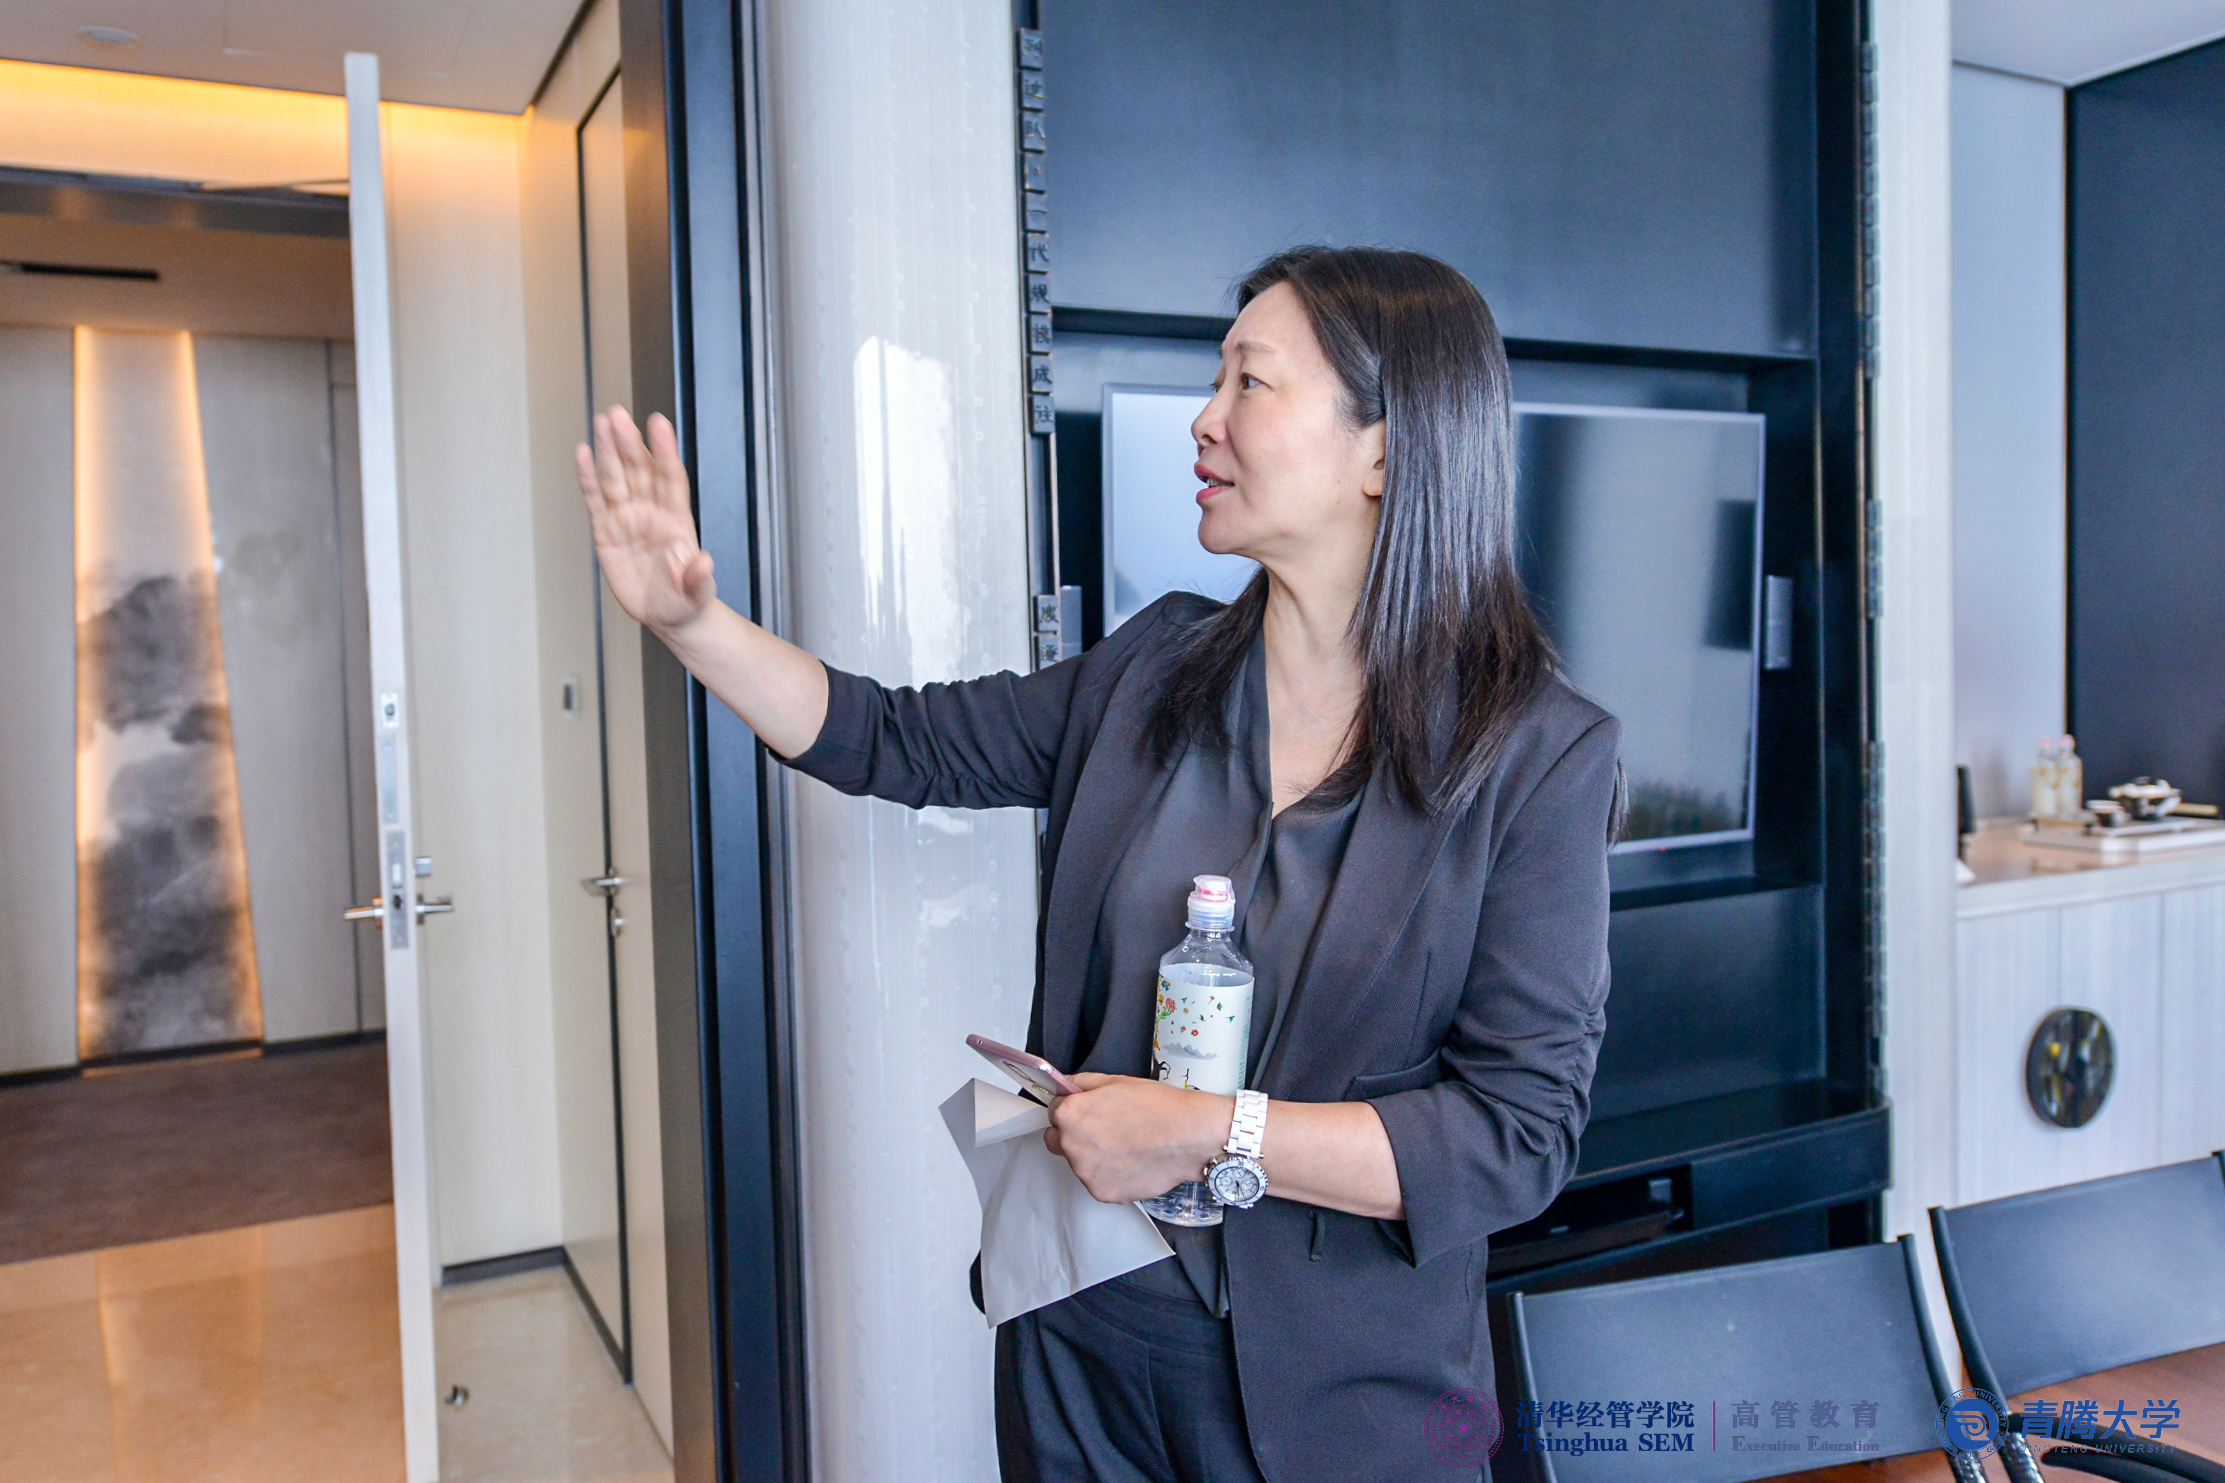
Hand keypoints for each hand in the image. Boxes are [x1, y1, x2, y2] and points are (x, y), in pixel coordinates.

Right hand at [574, 407, 716, 632]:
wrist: (668, 615)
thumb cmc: (686, 599)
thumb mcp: (697, 593)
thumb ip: (698, 578)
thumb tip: (703, 562)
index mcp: (677, 519)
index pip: (670, 478)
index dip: (664, 451)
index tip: (658, 424)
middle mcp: (651, 512)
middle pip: (639, 470)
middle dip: (629, 442)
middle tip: (619, 415)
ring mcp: (628, 518)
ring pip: (616, 478)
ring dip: (608, 450)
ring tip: (602, 422)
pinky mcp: (606, 531)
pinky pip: (596, 499)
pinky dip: (588, 477)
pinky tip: (582, 453)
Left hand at [1044, 1073, 1230, 1204]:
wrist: (1188, 1136)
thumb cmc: (1157, 1107)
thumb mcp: (1116, 1081)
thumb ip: (1082, 1084)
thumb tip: (1066, 1088)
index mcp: (1070, 1115)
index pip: (1053, 1112)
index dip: (1072, 1109)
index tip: (1087, 1112)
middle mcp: (1070, 1146)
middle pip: (1057, 1141)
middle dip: (1073, 1135)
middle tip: (1104, 1131)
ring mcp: (1085, 1173)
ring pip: (1079, 1164)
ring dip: (1093, 1157)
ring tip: (1126, 1147)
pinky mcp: (1102, 1193)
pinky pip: (1098, 1182)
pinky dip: (1111, 1175)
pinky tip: (1132, 1163)